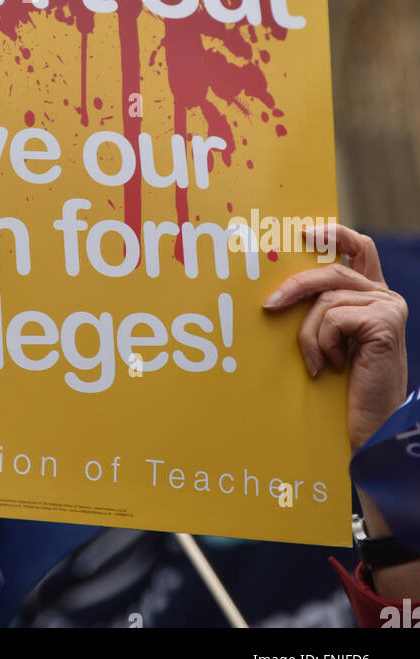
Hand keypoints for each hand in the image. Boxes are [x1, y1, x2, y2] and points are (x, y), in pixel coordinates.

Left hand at [262, 223, 407, 453]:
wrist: (370, 427)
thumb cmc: (344, 387)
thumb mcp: (330, 339)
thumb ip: (321, 309)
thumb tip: (281, 289)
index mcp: (373, 295)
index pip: (360, 247)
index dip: (334, 232)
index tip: (304, 232)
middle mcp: (385, 296)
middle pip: (331, 271)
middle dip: (296, 286)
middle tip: (270, 305)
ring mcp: (388, 307)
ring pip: (326, 299)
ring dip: (310, 334)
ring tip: (318, 362)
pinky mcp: (384, 322)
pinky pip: (334, 318)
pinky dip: (323, 342)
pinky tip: (334, 366)